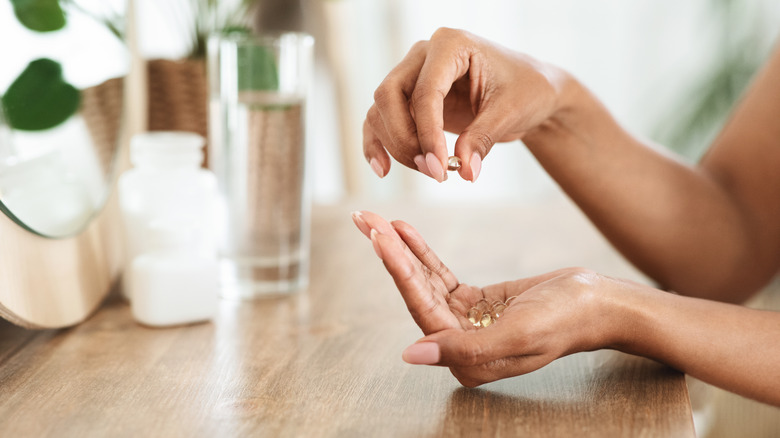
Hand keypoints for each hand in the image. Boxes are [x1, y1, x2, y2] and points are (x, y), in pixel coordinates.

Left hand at [351, 210, 623, 386]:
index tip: (377, 237)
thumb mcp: (517, 333)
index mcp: (466, 360)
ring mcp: (466, 322)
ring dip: (401, 250)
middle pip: (415, 293)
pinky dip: (422, 253)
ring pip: (424, 282)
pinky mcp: (475, 302)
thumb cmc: (565, 321)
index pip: (421, 309)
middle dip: (389, 255)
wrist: (597, 304)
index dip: (398, 271)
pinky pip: (440, 275)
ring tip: (378, 219)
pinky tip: (405, 232)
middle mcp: (460, 345)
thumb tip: (411, 354)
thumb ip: (464, 348)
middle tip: (365, 220)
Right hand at [363, 27, 566, 181]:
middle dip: (406, 140)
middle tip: (434, 172)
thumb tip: (466, 171)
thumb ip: (483, 139)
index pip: (425, 91)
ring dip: (398, 146)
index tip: (439, 168)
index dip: (428, 133)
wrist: (530, 92)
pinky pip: (380, 120)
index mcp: (451, 45)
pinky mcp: (408, 99)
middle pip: (389, 96)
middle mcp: (424, 55)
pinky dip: (378, 144)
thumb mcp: (511, 113)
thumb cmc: (526, 90)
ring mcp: (412, 75)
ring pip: (381, 111)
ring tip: (431, 172)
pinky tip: (383, 169)